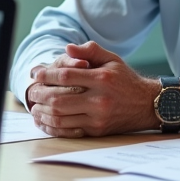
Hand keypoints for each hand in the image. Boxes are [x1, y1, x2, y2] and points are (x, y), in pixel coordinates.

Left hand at [26, 42, 163, 136]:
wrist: (147, 104)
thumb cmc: (126, 80)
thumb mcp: (112, 59)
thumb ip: (90, 50)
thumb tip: (67, 49)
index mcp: (102, 79)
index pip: (67, 76)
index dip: (47, 75)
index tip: (36, 74)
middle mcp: (100, 99)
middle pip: (59, 99)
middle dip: (40, 95)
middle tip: (32, 92)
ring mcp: (98, 117)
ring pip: (61, 118)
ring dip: (43, 113)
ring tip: (34, 107)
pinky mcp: (97, 130)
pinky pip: (69, 131)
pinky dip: (53, 127)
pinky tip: (45, 121)